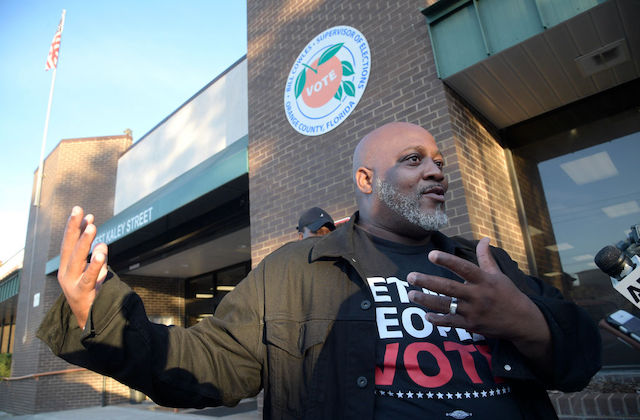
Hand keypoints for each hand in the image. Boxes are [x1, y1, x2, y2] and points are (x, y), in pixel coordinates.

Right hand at [58, 206, 108, 328]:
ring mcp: (71, 283)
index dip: (74, 228)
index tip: (81, 211)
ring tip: (92, 226)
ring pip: (77, 259)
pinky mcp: (82, 292)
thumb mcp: (94, 273)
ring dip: (84, 242)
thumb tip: (102, 243)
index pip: (69, 244)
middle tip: (80, 210)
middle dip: (74, 228)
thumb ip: (98, 258)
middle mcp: (65, 273)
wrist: (88, 320)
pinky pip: (89, 276)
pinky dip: (95, 264)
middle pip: (69, 247)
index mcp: (66, 267)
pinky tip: (101, 252)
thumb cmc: (90, 293)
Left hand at [407, 237, 550, 363]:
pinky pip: (451, 323)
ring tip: (411, 294)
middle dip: (428, 282)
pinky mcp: (471, 325)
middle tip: (410, 276)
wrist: (522, 322)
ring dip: (426, 300)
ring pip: (446, 306)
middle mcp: (478, 296)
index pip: (463, 268)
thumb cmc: (508, 294)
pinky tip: (426, 316)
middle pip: (449, 288)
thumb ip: (486, 257)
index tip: (431, 254)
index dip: (447, 261)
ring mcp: (473, 312)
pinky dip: (438, 320)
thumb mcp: (498, 275)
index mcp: (484, 280)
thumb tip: (485, 238)